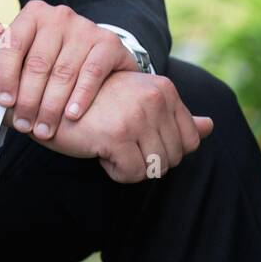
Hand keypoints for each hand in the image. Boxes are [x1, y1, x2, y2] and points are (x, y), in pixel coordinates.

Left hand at [0, 0, 138, 140]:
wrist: (99, 60)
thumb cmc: (52, 59)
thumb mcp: (25, 48)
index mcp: (34, 13)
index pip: (13, 43)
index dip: (5, 75)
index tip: (3, 102)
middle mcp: (60, 16)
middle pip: (38, 63)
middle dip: (28, 99)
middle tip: (23, 125)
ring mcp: (86, 27)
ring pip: (63, 72)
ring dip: (51, 106)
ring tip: (43, 129)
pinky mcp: (108, 43)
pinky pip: (91, 73)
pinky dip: (80, 97)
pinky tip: (71, 116)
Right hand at [31, 67, 213, 182]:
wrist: (50, 98)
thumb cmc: (94, 102)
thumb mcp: (138, 103)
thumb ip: (175, 115)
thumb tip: (210, 126)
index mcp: (163, 87)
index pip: (190, 141)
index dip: (163, 148)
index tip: (136, 133)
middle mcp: (154, 97)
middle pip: (173, 158)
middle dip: (146, 158)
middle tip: (117, 136)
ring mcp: (137, 115)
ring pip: (154, 168)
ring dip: (130, 165)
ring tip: (107, 140)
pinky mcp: (117, 134)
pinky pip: (133, 174)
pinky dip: (116, 170)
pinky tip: (98, 148)